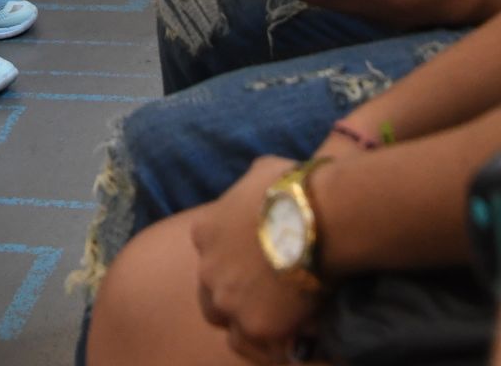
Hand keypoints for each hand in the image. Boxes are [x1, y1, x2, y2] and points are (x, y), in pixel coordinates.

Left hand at [192, 156, 320, 361]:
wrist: (315, 216)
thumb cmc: (291, 188)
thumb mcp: (261, 172)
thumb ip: (251, 186)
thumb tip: (264, 183)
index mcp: (204, 232)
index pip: (209, 253)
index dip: (230, 260)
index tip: (253, 262)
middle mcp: (207, 269)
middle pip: (210, 295)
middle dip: (230, 297)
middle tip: (261, 300)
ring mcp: (227, 300)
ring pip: (228, 325)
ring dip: (248, 323)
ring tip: (278, 323)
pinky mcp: (254, 326)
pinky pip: (258, 346)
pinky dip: (272, 344)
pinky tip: (292, 338)